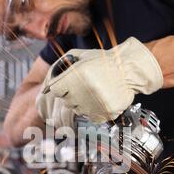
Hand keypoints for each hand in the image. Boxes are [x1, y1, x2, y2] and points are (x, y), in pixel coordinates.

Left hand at [36, 37, 163, 123]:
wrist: (128, 69)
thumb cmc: (102, 61)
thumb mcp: (78, 56)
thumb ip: (58, 68)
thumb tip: (45, 87)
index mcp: (76, 76)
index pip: (54, 90)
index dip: (61, 86)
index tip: (68, 84)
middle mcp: (84, 92)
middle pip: (66, 102)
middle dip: (72, 95)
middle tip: (85, 86)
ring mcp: (95, 105)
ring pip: (78, 111)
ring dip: (83, 103)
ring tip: (95, 92)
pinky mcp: (105, 114)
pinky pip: (91, 117)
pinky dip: (95, 111)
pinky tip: (101, 100)